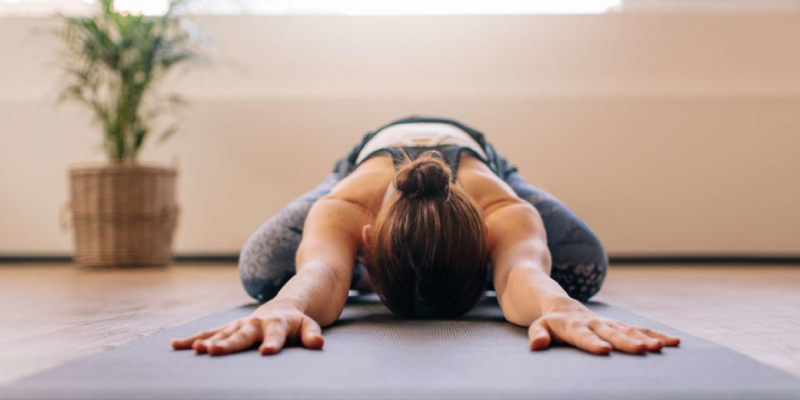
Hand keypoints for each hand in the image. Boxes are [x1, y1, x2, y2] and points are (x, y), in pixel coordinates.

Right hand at [171, 304, 323, 355]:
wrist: (283, 305)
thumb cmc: (297, 322)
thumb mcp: (309, 326)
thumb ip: (312, 335)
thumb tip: (318, 344)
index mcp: (278, 324)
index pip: (276, 336)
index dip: (272, 343)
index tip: (265, 353)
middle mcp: (256, 323)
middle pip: (242, 335)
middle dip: (228, 343)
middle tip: (213, 351)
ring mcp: (240, 325)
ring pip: (222, 333)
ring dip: (207, 340)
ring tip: (196, 349)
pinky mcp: (229, 328)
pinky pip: (210, 333)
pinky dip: (194, 338)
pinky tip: (176, 345)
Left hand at [528, 298, 679, 354]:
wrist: (562, 305)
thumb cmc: (549, 323)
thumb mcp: (538, 327)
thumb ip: (538, 335)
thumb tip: (536, 345)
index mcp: (574, 326)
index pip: (583, 336)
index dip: (592, 343)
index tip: (604, 350)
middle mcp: (595, 323)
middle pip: (613, 333)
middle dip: (628, 342)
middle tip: (644, 350)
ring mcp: (609, 324)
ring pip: (630, 330)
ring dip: (648, 338)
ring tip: (665, 346)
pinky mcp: (619, 325)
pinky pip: (640, 329)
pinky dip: (656, 335)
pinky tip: (674, 342)